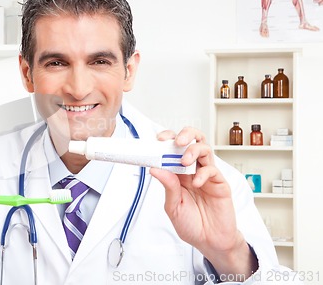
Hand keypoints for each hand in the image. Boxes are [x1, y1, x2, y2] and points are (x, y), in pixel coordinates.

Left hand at [150, 127, 256, 279]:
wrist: (210, 241)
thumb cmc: (191, 224)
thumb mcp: (173, 207)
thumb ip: (168, 187)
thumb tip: (155, 169)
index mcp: (178, 174)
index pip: (173, 149)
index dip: (167, 141)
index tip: (158, 140)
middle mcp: (193, 170)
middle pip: (192, 141)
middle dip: (185, 135)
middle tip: (176, 142)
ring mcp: (207, 175)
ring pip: (204, 149)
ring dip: (193, 150)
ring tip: (184, 161)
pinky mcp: (220, 183)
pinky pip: (212, 170)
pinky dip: (203, 173)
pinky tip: (197, 183)